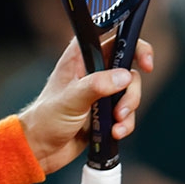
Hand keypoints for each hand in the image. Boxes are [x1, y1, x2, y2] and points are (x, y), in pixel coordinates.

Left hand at [18, 36, 151, 174]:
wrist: (41, 148)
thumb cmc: (46, 118)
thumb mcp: (70, 100)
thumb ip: (96, 86)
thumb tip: (124, 76)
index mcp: (79, 57)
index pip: (111, 35)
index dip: (132, 42)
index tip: (143, 62)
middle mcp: (93, 70)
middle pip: (129, 66)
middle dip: (132, 88)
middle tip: (122, 107)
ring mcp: (101, 90)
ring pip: (131, 90)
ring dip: (129, 108)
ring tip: (116, 124)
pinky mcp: (106, 110)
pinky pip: (128, 111)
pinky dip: (126, 122)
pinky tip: (115, 133)